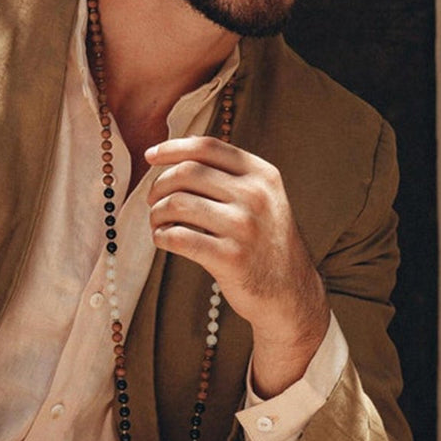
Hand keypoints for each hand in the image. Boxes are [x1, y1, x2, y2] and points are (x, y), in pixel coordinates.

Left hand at [146, 135, 328, 395]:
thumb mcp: (263, 199)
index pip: (208, 147)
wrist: (290, 292)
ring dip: (156, 213)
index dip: (173, 148)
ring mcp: (244, 227)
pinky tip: (163, 240)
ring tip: (157, 223)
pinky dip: (161, 236)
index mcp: (262, 174)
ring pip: (177, 203)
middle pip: (187, 172)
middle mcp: (255, 196)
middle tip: (152, 201)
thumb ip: (230, 175)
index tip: (150, 156)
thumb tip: (177, 151)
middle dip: (159, 185)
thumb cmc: (265, 242)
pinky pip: (179, 238)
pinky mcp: (230, 258)